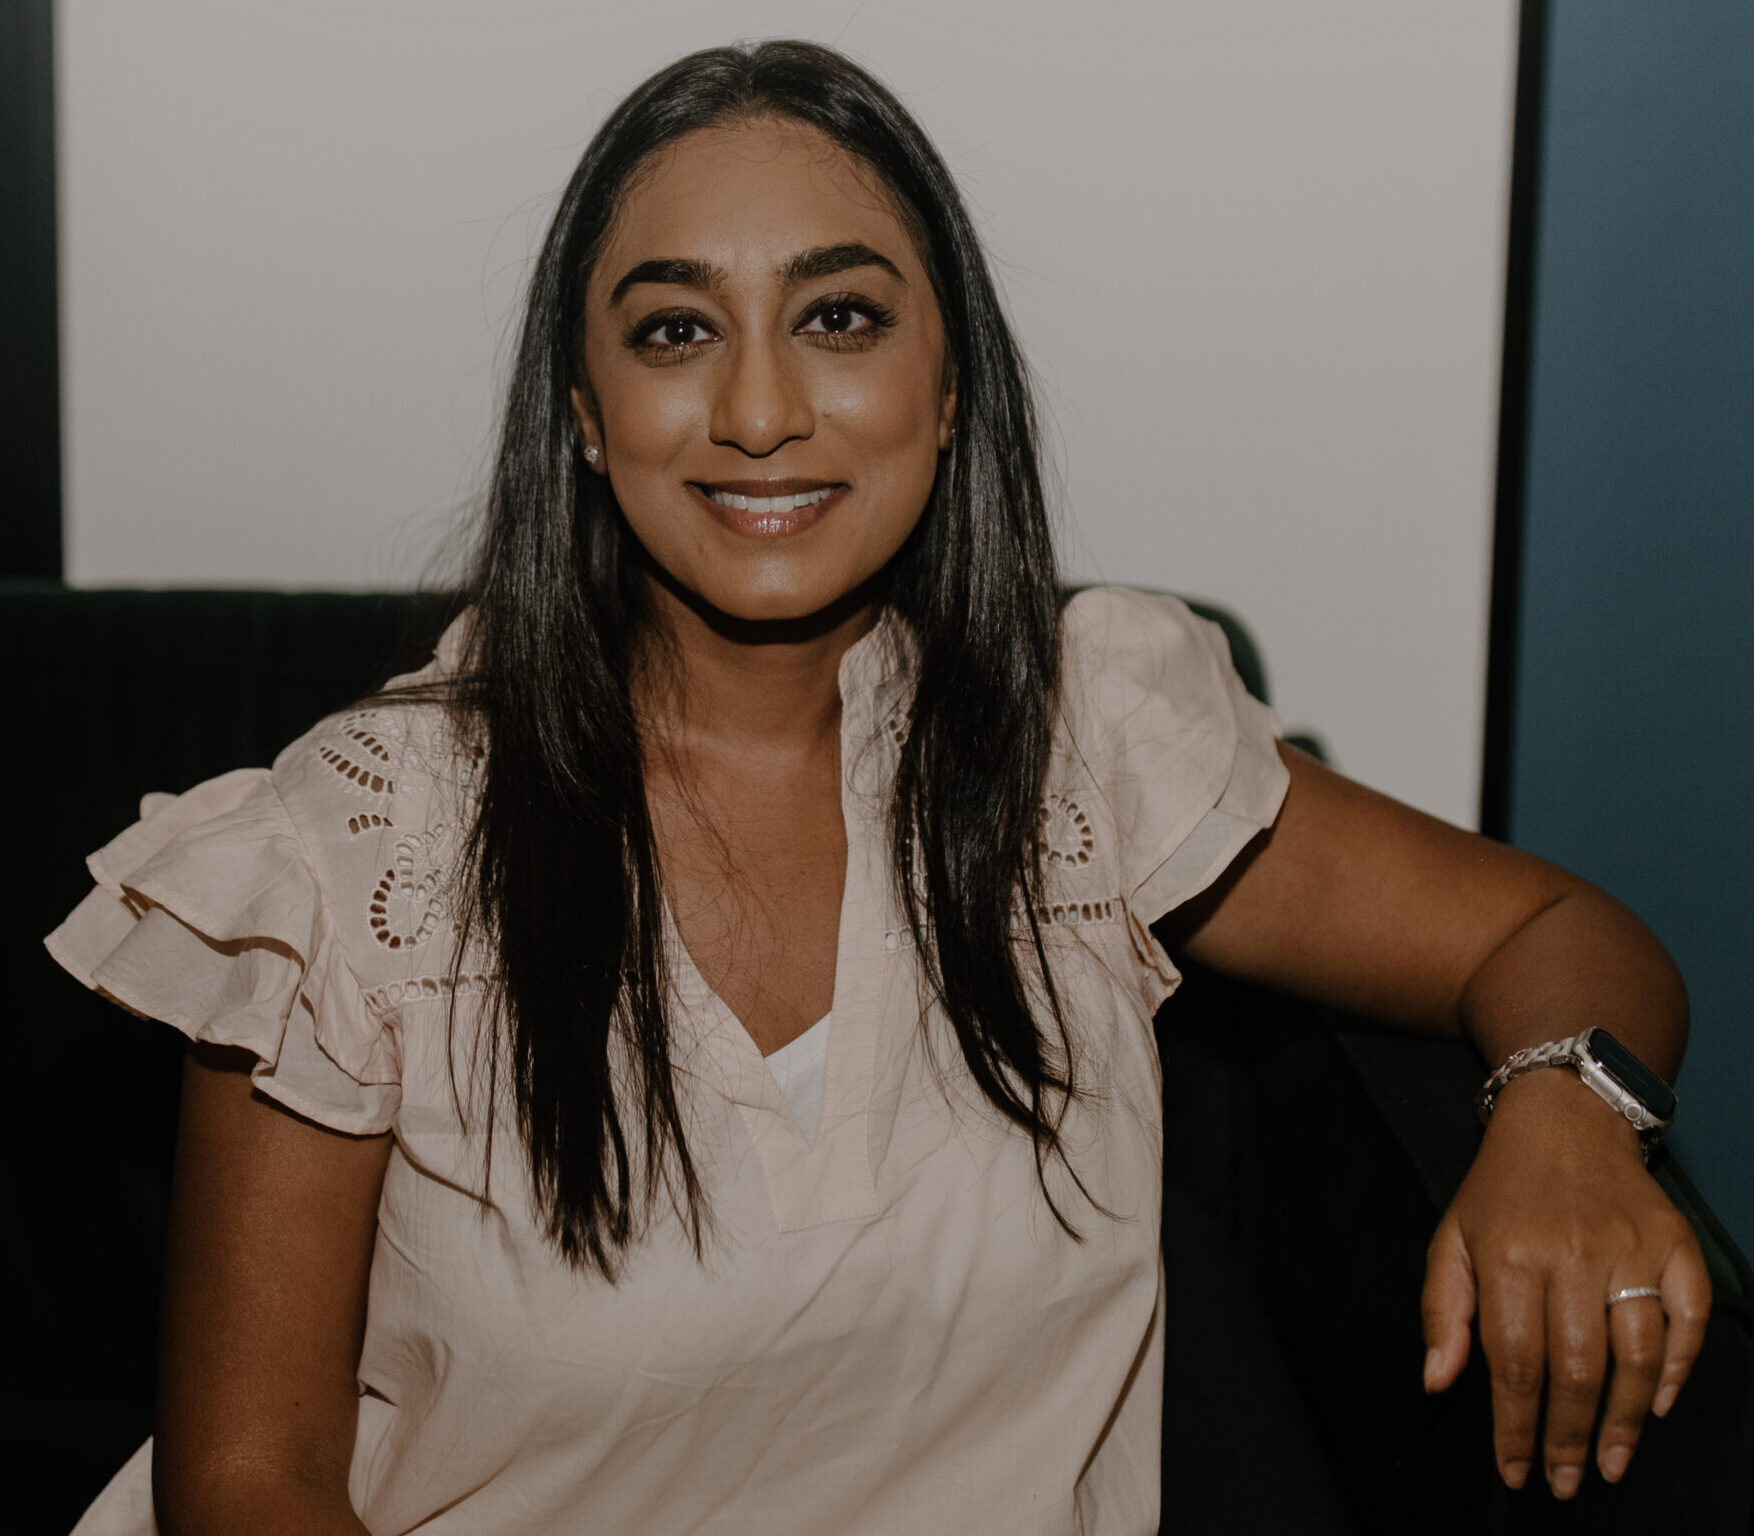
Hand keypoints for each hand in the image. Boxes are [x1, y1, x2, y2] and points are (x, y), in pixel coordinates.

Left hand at [1419, 1070, 1710, 1498]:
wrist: (1563, 1118)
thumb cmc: (1499, 1190)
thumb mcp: (1452, 1239)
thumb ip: (1443, 1311)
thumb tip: (1436, 1383)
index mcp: (1510, 1255)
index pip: (1513, 1362)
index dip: (1515, 1426)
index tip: (1516, 1471)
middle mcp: (1573, 1252)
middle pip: (1577, 1368)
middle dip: (1569, 1436)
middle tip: (1566, 1482)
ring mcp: (1631, 1248)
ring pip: (1637, 1355)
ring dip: (1625, 1420)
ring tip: (1609, 1464)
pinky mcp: (1675, 1242)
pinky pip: (1689, 1320)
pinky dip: (1680, 1369)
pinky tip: (1660, 1406)